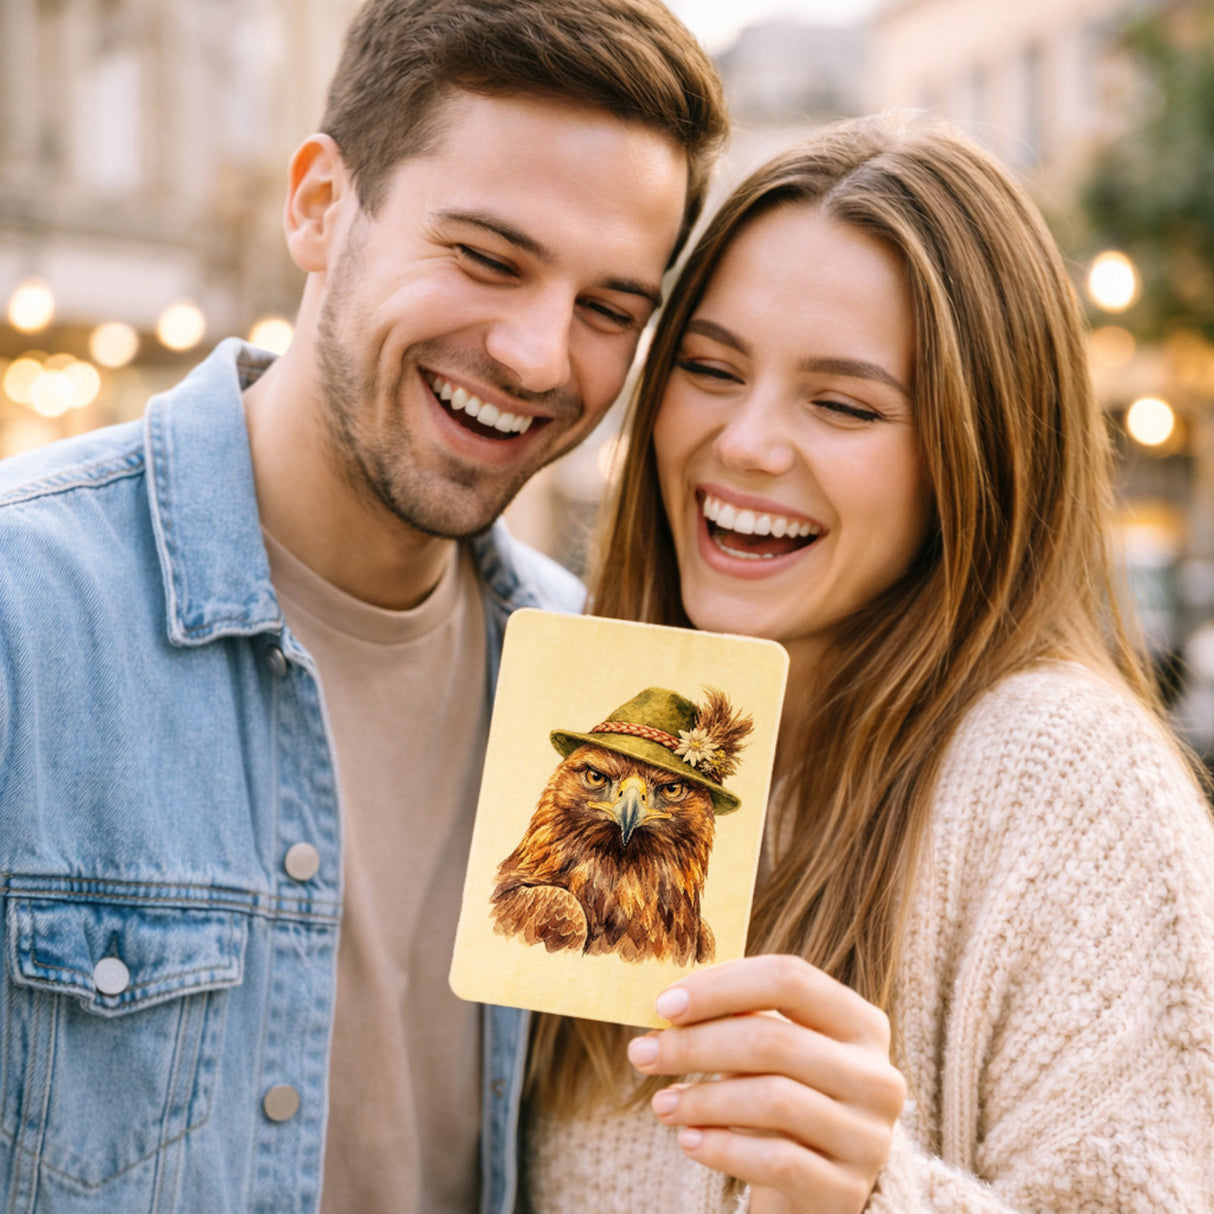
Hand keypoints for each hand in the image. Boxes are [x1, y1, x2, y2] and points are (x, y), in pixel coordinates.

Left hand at [627, 955, 904, 1213]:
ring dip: (703, 1099)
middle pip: (775, 1040)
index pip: (790, 979)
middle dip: (697, 1045)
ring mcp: (868, 1136)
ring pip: (774, 1100)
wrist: (815, 1186)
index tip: (664, 1004)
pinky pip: (776, 1161)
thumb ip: (738, 1019)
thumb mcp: (773, 1052)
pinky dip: (723, 1148)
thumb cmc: (781, 1097)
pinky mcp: (846, 1189)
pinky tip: (689, 1141)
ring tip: (661, 1104)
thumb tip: (668, 1002)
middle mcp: (877, 1075)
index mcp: (861, 1022)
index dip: (721, 986)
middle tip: (642, 1053)